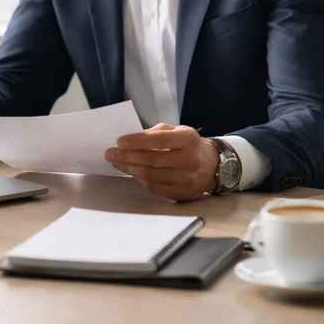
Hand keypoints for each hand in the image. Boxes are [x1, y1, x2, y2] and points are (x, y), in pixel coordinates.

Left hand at [104, 124, 219, 201]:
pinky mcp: (183, 193)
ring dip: (129, 168)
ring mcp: (187, 179)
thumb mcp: (177, 131)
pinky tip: (132, 171)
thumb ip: (155, 132)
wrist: (213, 166)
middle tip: (110, 153)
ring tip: (116, 162)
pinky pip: (154, 187)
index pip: (158, 140)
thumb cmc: (188, 145)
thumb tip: (131, 139)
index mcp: (188, 139)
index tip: (119, 141)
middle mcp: (190, 160)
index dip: (136, 141)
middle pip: (151, 159)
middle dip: (126, 156)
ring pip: (150, 175)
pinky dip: (139, 179)